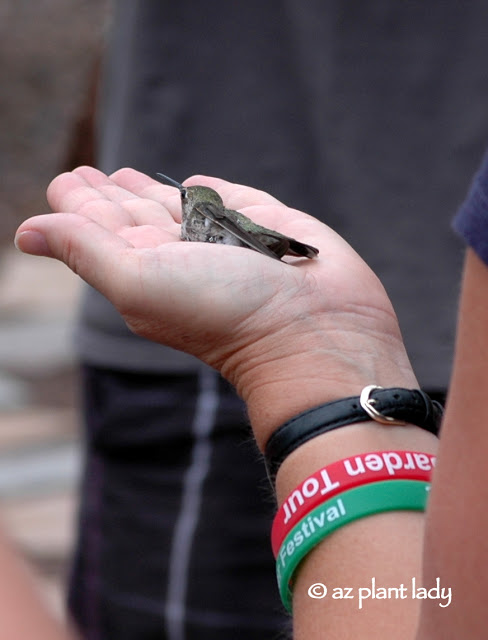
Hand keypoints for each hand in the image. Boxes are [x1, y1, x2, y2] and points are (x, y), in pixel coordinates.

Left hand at [15, 166, 416, 443]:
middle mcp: (179, 252)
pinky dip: (208, 189)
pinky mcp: (263, 224)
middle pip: (133, 214)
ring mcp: (222, 238)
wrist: (316, 329)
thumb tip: (26, 231)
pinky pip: (228, 198)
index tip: (67, 178)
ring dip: (149, 189)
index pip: (99, 225)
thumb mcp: (140, 282)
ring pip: (177, 205)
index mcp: (143, 265)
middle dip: (110, 194)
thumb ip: (85, 249)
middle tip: (86, 174)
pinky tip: (193, 184)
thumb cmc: (225, 311)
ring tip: (126, 176)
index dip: (78, 201)